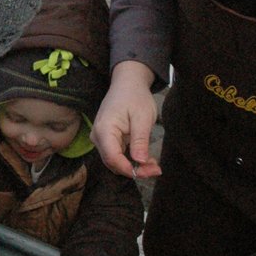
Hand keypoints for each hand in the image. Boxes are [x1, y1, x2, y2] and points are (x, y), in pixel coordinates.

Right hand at [91, 61, 161, 178]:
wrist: (127, 84)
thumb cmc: (135, 96)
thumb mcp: (143, 118)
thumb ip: (140, 140)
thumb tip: (140, 162)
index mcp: (104, 129)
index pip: (112, 158)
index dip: (129, 169)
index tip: (149, 172)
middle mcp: (98, 136)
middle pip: (113, 163)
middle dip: (134, 170)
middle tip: (157, 169)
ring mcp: (100, 139)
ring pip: (115, 161)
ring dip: (134, 166)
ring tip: (154, 164)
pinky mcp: (106, 140)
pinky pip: (117, 155)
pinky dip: (131, 159)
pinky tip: (146, 159)